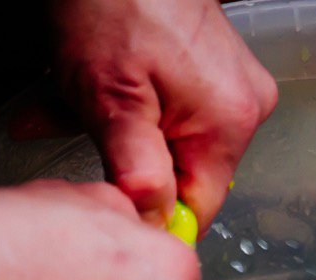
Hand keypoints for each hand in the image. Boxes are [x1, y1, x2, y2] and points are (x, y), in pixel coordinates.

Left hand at [52, 0, 277, 231]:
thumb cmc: (112, 3)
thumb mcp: (111, 98)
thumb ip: (136, 168)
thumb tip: (155, 222)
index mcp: (229, 124)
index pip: (198, 209)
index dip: (151, 214)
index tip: (108, 198)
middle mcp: (245, 109)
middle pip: (185, 175)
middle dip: (125, 165)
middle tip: (74, 132)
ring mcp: (233, 89)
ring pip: (172, 143)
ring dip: (119, 134)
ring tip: (70, 104)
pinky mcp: (216, 74)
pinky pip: (174, 112)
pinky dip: (131, 110)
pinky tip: (92, 91)